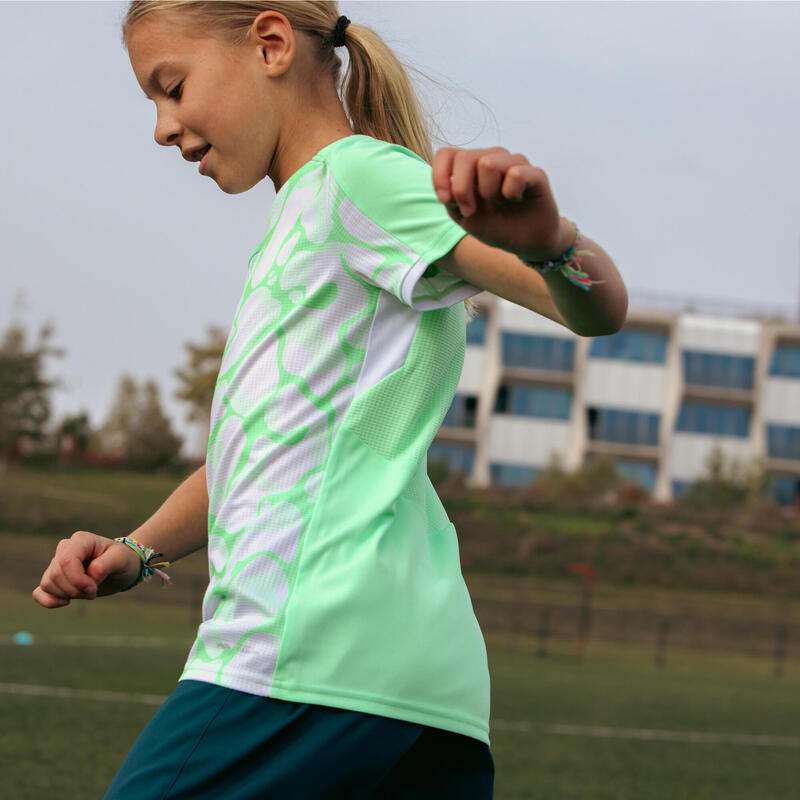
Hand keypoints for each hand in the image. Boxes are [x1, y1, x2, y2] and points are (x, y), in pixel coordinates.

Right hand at [32, 531, 141, 607]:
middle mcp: (65, 548)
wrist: (121, 569)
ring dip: (67, 595)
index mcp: (81, 540)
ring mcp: (57, 563)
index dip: (77, 580)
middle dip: (74, 589)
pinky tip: (66, 602)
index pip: (67, 562)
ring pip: (47, 583)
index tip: (94, 589)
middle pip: (56, 574)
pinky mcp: (54, 578)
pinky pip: (39, 592)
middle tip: (93, 592)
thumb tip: (89, 575)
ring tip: (86, 592)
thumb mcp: (121, 560)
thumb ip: (105, 565)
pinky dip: (49, 601)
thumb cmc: (122, 561)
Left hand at [432, 147, 572, 262]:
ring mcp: (513, 162)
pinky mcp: (534, 172)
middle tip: (470, 210)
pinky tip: (517, 199)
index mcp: (470, 167)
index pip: (446, 154)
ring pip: (488, 163)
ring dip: (488, 192)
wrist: (526, 243)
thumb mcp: (464, 218)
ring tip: (499, 203)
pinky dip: (511, 193)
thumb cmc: (495, 226)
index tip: (446, 201)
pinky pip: (516, 174)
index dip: (440, 175)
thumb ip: (452, 199)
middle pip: (465, 157)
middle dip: (462, 189)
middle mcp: (491, 158)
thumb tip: (450, 184)